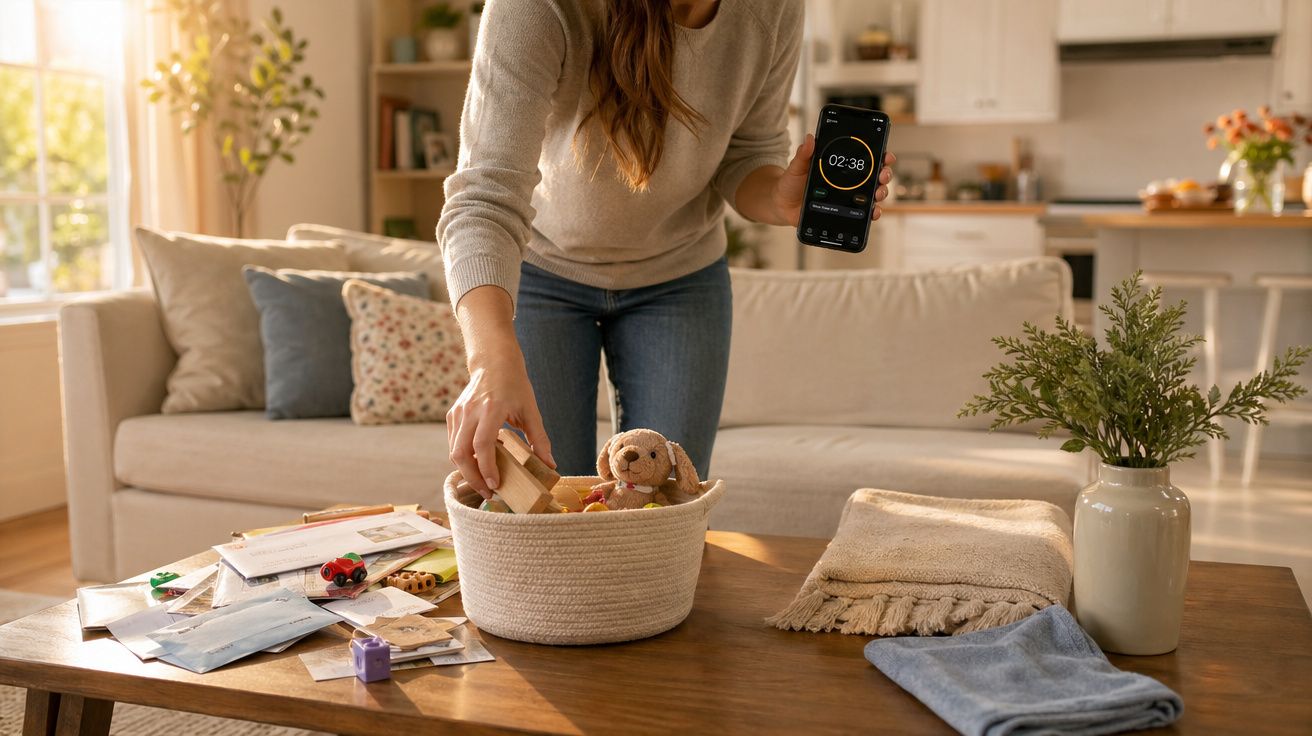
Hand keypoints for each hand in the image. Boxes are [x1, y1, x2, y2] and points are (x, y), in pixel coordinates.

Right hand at [446, 346, 554, 499]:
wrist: (494, 363)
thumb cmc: (515, 386)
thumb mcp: (531, 411)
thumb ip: (540, 439)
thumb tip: (551, 465)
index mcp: (491, 409)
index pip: (482, 445)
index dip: (486, 468)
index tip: (496, 485)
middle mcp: (470, 411)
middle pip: (461, 453)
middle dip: (472, 478)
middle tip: (488, 492)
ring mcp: (458, 413)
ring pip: (453, 451)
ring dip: (467, 471)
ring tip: (484, 483)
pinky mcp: (453, 415)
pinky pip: (453, 443)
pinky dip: (463, 458)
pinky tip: (478, 464)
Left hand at [772, 134, 894, 224]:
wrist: (782, 204)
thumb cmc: (791, 182)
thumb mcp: (797, 167)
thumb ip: (803, 154)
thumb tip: (810, 138)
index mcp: (841, 167)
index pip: (866, 159)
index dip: (881, 156)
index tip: (886, 155)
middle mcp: (849, 182)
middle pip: (875, 177)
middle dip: (884, 175)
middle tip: (882, 176)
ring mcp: (848, 198)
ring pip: (873, 195)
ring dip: (881, 193)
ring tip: (878, 194)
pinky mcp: (844, 213)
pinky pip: (863, 214)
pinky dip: (872, 214)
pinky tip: (874, 213)